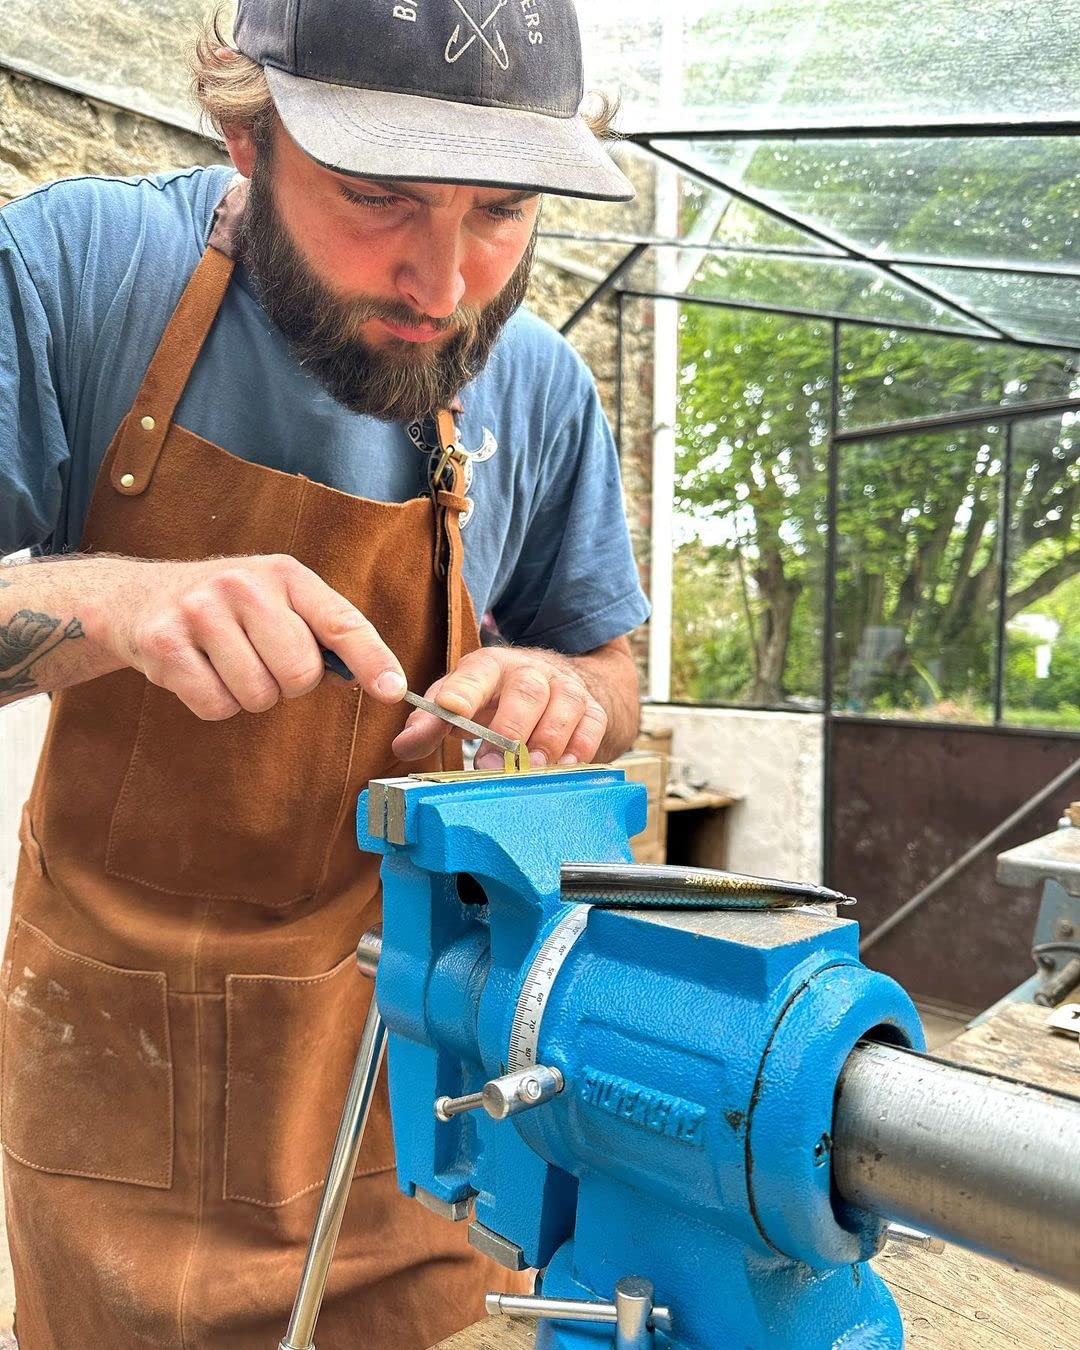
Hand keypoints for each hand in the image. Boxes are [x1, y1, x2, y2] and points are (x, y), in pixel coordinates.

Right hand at [105, 555, 405, 719]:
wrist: (136, 599)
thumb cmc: (226, 609)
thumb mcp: (277, 600)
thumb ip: (323, 633)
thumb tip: (379, 680)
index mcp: (285, 574)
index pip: (341, 621)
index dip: (372, 660)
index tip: (394, 691)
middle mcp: (244, 585)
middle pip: (300, 674)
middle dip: (288, 684)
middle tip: (261, 660)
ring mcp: (201, 612)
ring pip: (259, 695)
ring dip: (249, 695)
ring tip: (227, 663)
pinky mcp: (165, 644)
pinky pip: (217, 706)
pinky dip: (215, 703)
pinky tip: (200, 672)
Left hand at [392, 646, 607, 767]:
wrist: (555, 682)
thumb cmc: (496, 699)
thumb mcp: (459, 702)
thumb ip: (430, 723)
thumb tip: (402, 746)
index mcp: (490, 667)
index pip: (476, 673)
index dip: (464, 689)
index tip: (452, 708)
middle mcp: (530, 671)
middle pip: (525, 690)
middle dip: (510, 728)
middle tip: (492, 764)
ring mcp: (564, 688)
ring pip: (564, 705)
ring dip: (548, 740)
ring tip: (531, 769)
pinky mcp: (592, 708)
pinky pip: (593, 723)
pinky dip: (582, 746)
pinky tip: (567, 767)